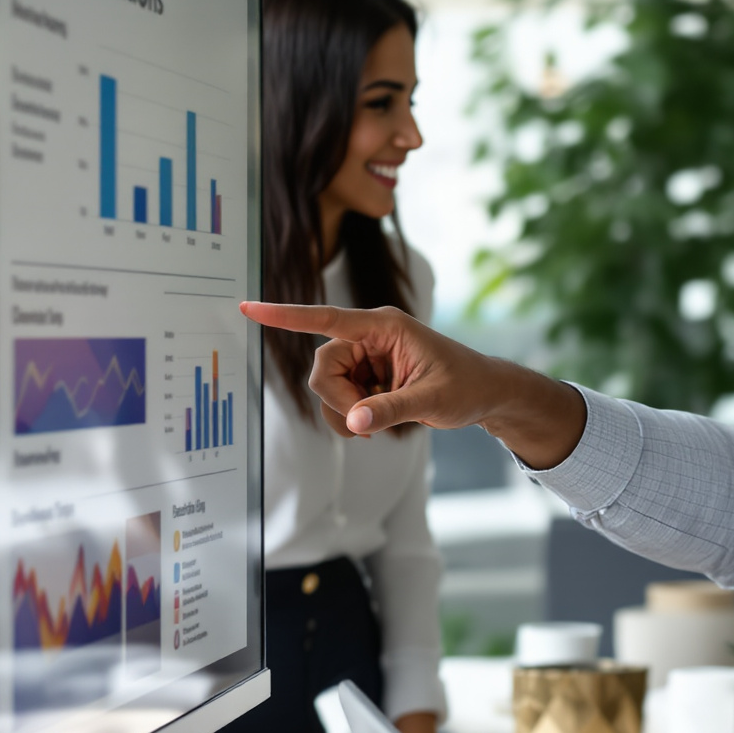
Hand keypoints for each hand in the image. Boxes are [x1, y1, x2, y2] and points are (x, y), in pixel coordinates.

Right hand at [240, 301, 586, 468]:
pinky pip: (338, 400)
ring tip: (378, 424)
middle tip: (368, 421)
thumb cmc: (466, 386)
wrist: (484, 394)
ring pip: (327, 388)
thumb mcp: (432, 401)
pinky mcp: (366, 377)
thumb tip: (353, 422)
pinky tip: (377, 421)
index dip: (286, 315)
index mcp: (384, 326)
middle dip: (339, 400)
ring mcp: (366, 357)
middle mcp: (370, 337)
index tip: (249, 308)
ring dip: (345, 413)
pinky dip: (351, 417)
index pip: (327, 318)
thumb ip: (390, 410)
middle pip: (324, 367)